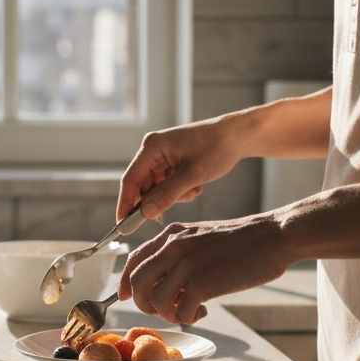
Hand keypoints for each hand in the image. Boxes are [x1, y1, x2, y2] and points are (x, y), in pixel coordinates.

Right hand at [117, 119, 247, 221]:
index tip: (122, 225)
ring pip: (157, 187)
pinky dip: (179, 190)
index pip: (130, 180)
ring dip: (172, 195)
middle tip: (171, 208)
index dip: (125, 203)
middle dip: (157, 200)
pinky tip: (195, 186)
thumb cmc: (216, 148)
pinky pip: (167, 184)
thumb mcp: (192, 176)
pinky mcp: (172, 161)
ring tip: (193, 190)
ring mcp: (162, 156)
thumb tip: (145, 214)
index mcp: (152, 147)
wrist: (238, 135)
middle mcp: (153, 150)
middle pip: (143, 185)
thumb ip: (166, 195)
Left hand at [117, 216, 291, 323]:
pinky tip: (203, 311)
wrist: (272, 237)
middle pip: (136, 283)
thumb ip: (178, 254)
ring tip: (187, 311)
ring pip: (155, 301)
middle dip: (143, 304)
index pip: (133, 260)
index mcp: (171, 235)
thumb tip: (164, 282)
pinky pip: (180, 312)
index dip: (125, 283)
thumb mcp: (200, 237)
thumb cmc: (242, 241)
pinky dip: (188, 318)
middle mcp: (173, 248)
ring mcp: (186, 265)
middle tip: (164, 310)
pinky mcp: (202, 283)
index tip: (126, 297)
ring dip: (168, 314)